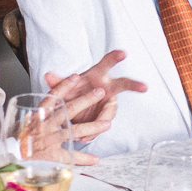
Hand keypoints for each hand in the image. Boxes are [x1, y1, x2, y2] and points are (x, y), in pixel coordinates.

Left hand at [41, 50, 146, 165]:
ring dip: (105, 119)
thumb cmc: (71, 91)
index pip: (107, 63)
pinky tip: (84, 137)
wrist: (71, 110)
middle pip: (123, 84)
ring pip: (110, 112)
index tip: (123, 53)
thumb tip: (47, 75)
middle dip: (133, 85)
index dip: (115, 57)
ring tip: (102, 125)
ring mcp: (107, 104)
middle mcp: (107, 88)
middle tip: (144, 87)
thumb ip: (58, 82)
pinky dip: (92, 132)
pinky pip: (100, 126)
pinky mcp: (103, 120)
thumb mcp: (64, 87)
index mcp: (97, 75)